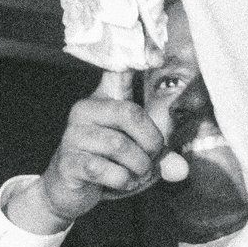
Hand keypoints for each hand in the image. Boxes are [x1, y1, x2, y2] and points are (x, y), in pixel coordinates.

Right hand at [11, 73, 170, 230]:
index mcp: (104, 100)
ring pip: (120, 145)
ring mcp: (74, 135)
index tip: (157, 55)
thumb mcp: (137, 153)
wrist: (67, 191)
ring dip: (138, 166)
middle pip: (130, 113)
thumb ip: (161, 155)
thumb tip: (180, 169)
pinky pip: (105, 169)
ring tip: (137, 174)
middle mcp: (86, 110)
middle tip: (152, 158)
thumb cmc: (106, 165)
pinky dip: (122, 180)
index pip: (118, 71)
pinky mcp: (68, 161)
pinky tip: (121, 182)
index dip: (138, 58)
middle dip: (151, 141)